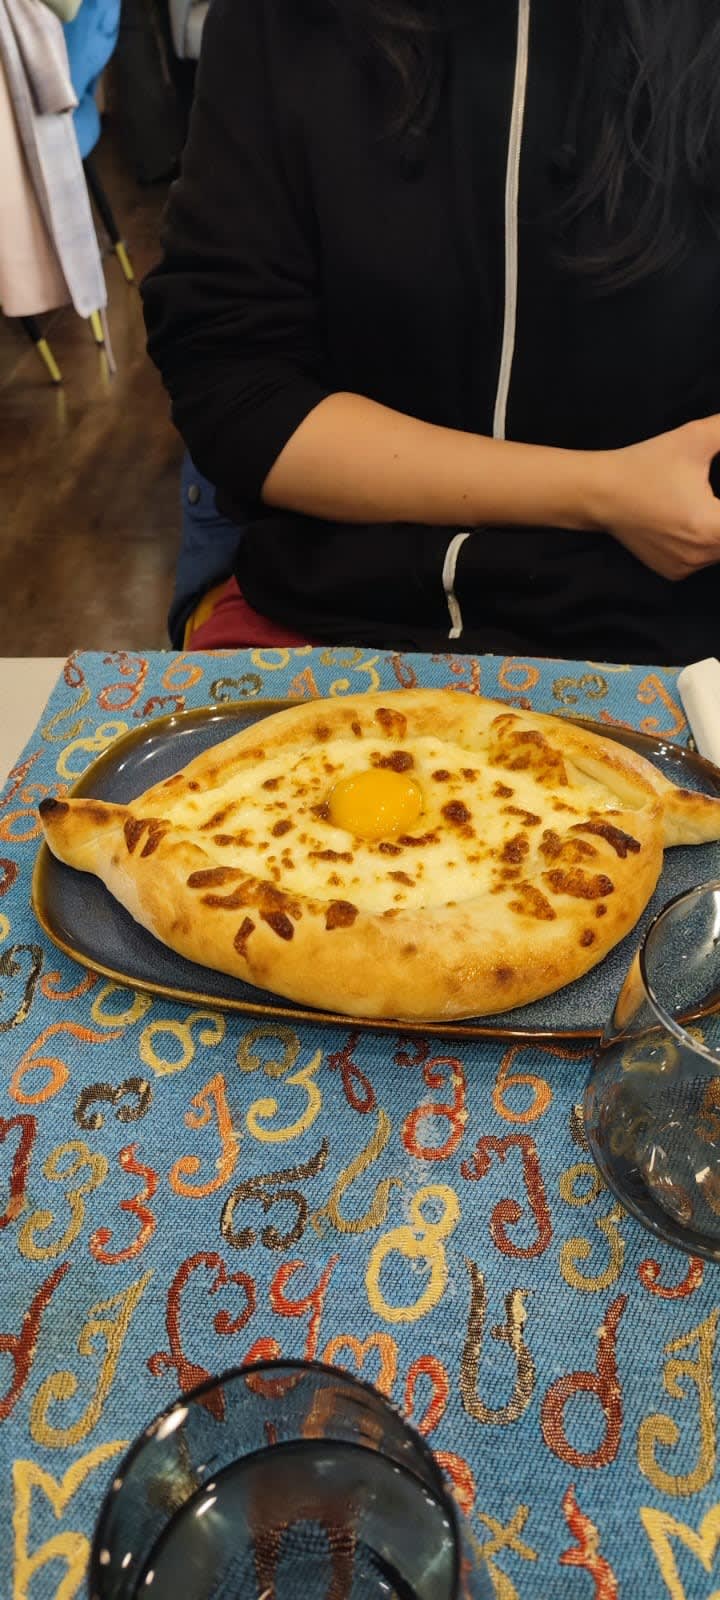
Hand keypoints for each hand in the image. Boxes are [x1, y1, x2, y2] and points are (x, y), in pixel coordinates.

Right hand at [593, 416, 719, 580]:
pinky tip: (691, 520)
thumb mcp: (695, 438)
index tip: (718, 490)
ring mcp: (686, 567)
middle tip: (711, 494)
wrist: (600, 493)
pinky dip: (706, 544)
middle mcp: (701, 555)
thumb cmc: (646, 465)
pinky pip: (703, 560)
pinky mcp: (673, 572)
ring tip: (701, 504)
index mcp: (711, 527)